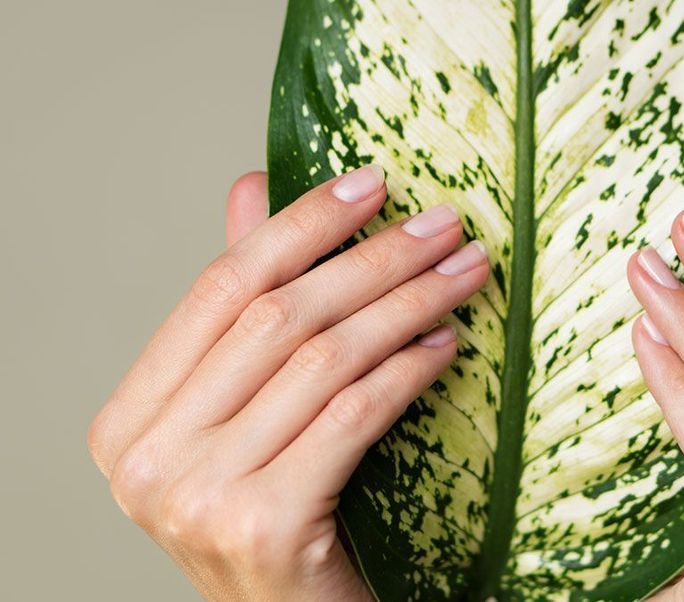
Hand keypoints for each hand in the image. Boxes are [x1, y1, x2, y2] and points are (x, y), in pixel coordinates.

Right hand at [88, 167, 488, 600]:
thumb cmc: (280, 520)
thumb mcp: (249, 417)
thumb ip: (244, 313)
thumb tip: (250, 187)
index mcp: (130, 420)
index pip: (219, 288)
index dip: (300, 224)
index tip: (372, 183)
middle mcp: (147, 459)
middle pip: (276, 317)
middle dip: (373, 258)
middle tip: (445, 223)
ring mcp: (198, 497)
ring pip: (322, 360)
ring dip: (407, 305)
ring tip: (464, 274)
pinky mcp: (265, 527)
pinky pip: (354, 416)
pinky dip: (408, 370)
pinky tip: (447, 344)